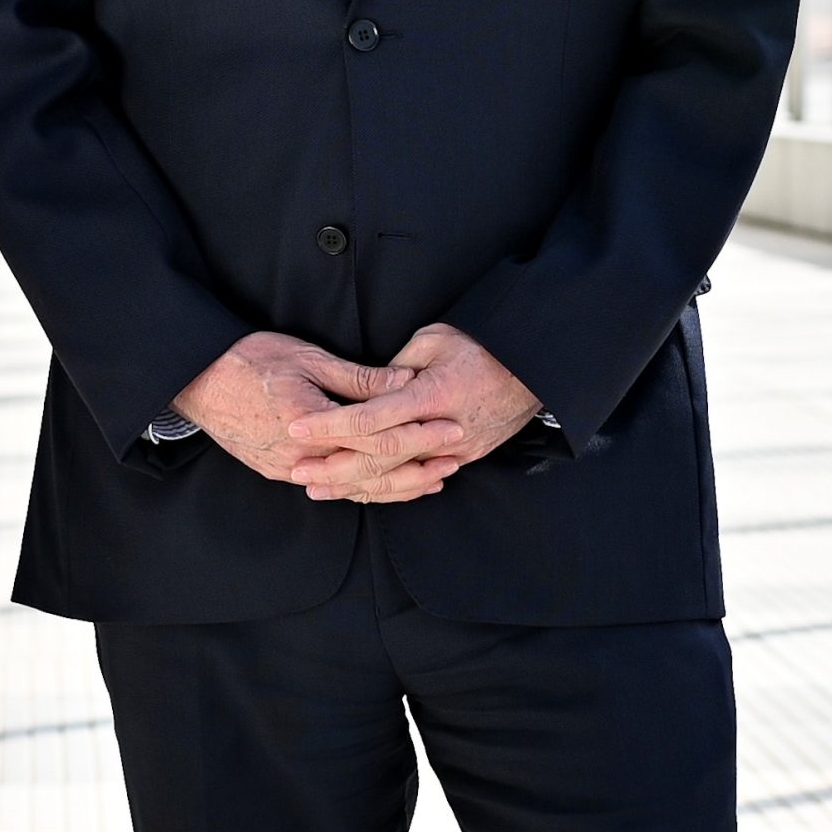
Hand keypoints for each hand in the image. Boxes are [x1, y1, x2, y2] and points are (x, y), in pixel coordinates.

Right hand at [171, 331, 468, 494]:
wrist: (196, 381)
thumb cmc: (250, 359)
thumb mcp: (308, 358)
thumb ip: (358, 378)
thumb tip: (405, 380)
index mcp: (310, 422)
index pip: (377, 435)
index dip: (418, 433)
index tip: (450, 427)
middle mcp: (300, 456)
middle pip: (371, 469)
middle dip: (418, 465)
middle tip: (455, 458)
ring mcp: (288, 470)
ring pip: (354, 487)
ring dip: (397, 485)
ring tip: (434, 479)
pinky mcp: (279, 473)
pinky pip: (331, 487)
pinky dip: (364, 489)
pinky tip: (389, 487)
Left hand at [282, 323, 541, 500]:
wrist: (534, 369)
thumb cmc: (483, 345)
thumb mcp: (437, 338)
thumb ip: (399, 365)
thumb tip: (372, 386)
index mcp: (430, 396)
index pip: (370, 418)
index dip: (330, 425)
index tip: (297, 426)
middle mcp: (441, 431)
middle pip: (378, 459)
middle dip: (333, 468)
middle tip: (297, 472)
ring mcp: (455, 451)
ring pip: (397, 478)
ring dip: (355, 485)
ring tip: (318, 488)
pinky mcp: (464, 458)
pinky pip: (419, 480)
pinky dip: (388, 489)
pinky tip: (362, 492)